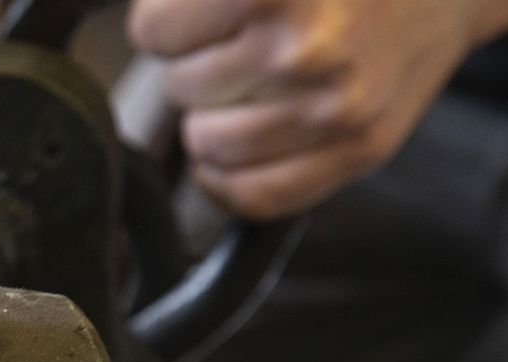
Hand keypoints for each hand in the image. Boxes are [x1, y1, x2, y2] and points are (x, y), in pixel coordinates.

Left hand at [128, 0, 504, 217]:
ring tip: (248, 86)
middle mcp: (304, 48)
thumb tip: (146, 30)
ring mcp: (334, 107)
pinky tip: (231, 152)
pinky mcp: (361, 150)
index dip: (167, 22)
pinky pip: (253, 196)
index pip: (153, 31)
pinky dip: (227, 180)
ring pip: (205, 143)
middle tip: (238, 44)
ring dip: (213, 118)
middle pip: (179, 85)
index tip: (193, 15)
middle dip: (197, 65)